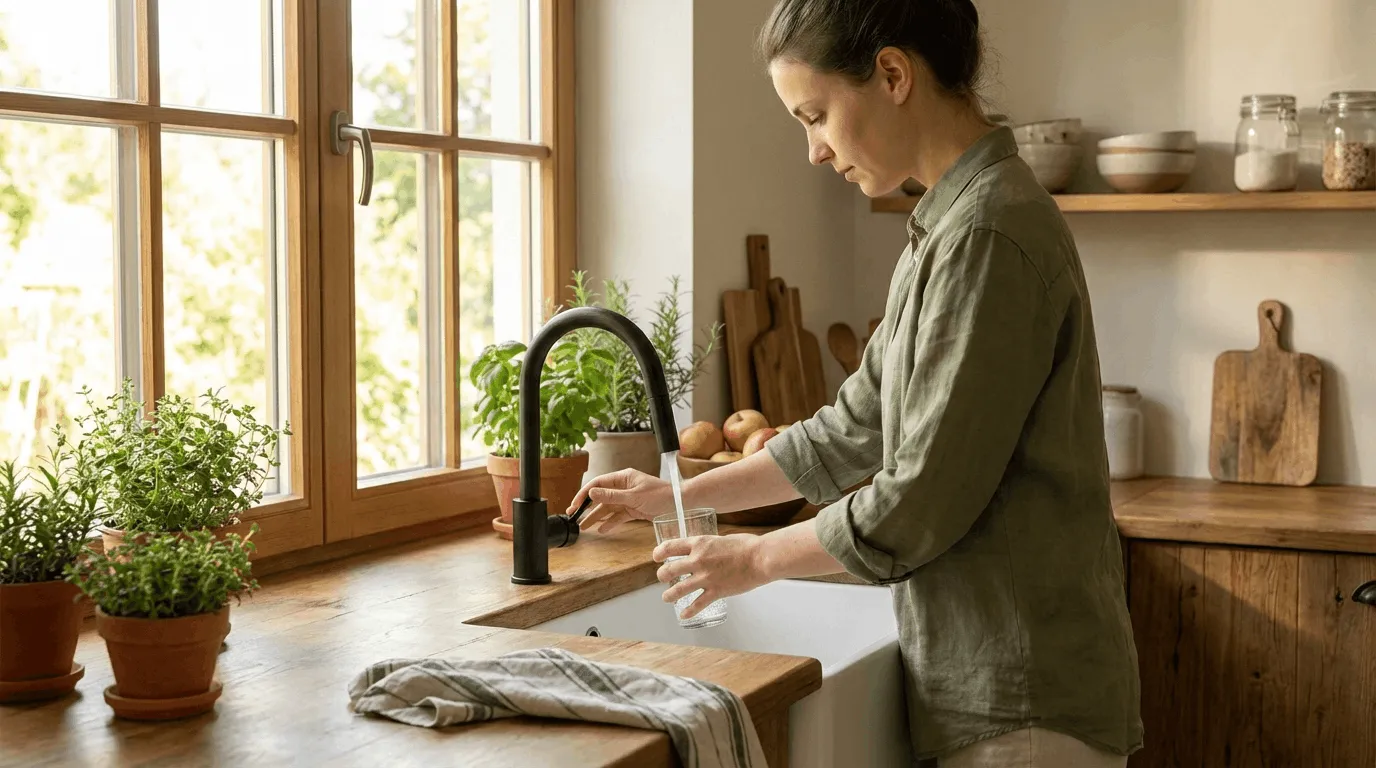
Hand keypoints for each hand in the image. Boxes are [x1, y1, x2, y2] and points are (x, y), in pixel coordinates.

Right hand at [567, 469, 673, 533]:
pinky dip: (610, 522)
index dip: (584, 494)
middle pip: (600, 496)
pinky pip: (618, 516)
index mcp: (623, 477)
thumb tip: (591, 493)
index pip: (598, 484)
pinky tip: (602, 529)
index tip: (575, 504)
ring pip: (608, 508)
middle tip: (573, 516)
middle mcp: (624, 486)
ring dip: (596, 517)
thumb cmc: (661, 495)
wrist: (680, 505)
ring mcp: (628, 498)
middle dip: (587, 507)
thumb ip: (612, 496)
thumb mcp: (634, 497)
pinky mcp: (634, 509)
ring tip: (584, 527)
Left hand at [653, 534, 769, 619]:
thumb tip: (705, 551)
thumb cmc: (747, 546)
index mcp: (700, 544)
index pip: (670, 547)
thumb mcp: (721, 539)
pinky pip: (697, 604)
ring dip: (669, 595)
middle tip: (662, 577)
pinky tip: (683, 614)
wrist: (761, 558)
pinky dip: (688, 611)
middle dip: (662, 575)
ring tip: (666, 598)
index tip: (656, 556)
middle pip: (669, 569)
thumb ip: (709, 546)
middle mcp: (698, 560)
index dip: (659, 552)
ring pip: (678, 589)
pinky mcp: (716, 591)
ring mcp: (706, 577)